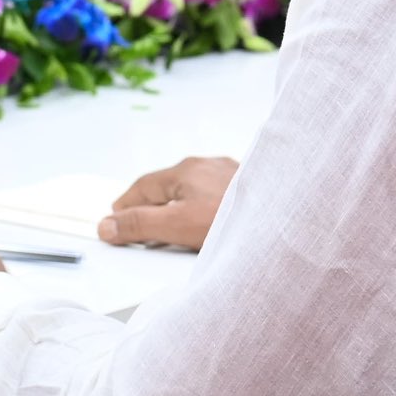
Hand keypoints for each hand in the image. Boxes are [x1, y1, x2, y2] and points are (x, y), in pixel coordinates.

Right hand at [99, 156, 238, 251]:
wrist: (290, 219)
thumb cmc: (235, 219)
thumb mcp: (178, 225)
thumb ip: (140, 225)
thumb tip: (106, 225)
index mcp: (186, 170)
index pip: (142, 187)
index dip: (124, 206)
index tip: (112, 222)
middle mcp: (208, 167)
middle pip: (168, 186)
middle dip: (150, 205)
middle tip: (136, 228)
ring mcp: (231, 176)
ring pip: (194, 191)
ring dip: (179, 207)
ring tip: (170, 229)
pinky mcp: (250, 190)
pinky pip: (217, 198)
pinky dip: (203, 210)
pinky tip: (210, 225)